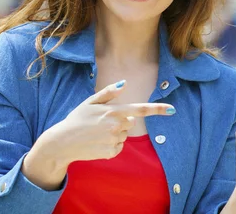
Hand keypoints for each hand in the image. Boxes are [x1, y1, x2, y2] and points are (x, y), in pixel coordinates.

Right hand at [46, 80, 175, 163]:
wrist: (62, 142)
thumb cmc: (76, 119)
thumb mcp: (90, 102)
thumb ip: (109, 93)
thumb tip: (124, 82)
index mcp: (114, 111)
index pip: (140, 109)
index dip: (158, 109)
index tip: (172, 110)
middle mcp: (116, 126)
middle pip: (130, 123)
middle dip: (120, 122)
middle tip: (101, 123)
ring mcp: (114, 140)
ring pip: (124, 136)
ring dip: (115, 134)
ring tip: (97, 133)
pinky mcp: (111, 152)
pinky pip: (119, 147)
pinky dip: (111, 146)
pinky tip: (98, 143)